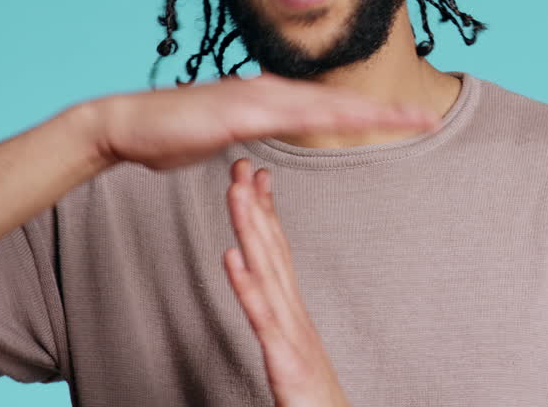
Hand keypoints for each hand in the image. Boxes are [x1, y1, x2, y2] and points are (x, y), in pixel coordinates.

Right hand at [89, 73, 437, 172]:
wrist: (127, 125)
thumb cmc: (173, 133)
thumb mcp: (228, 135)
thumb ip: (254, 132)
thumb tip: (269, 133)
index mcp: (274, 99)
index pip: (336, 106)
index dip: (376, 113)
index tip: (411, 119)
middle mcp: (272, 92)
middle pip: (343, 101)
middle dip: (389, 111)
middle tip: (431, 119)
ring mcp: (256, 99)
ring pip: (326, 104)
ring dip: (369, 111)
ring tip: (407, 118)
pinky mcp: (238, 112)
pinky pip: (288, 116)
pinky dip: (323, 115)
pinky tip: (348, 117)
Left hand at [225, 158, 352, 406]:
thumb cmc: (316, 404)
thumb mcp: (294, 360)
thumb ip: (283, 332)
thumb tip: (270, 306)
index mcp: (294, 314)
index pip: (278, 254)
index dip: (266, 214)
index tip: (256, 178)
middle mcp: (294, 316)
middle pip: (273, 251)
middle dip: (256, 206)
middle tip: (243, 165)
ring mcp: (291, 335)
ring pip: (266, 272)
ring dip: (250, 229)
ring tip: (235, 193)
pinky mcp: (284, 359)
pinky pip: (261, 318)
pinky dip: (246, 285)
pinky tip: (231, 257)